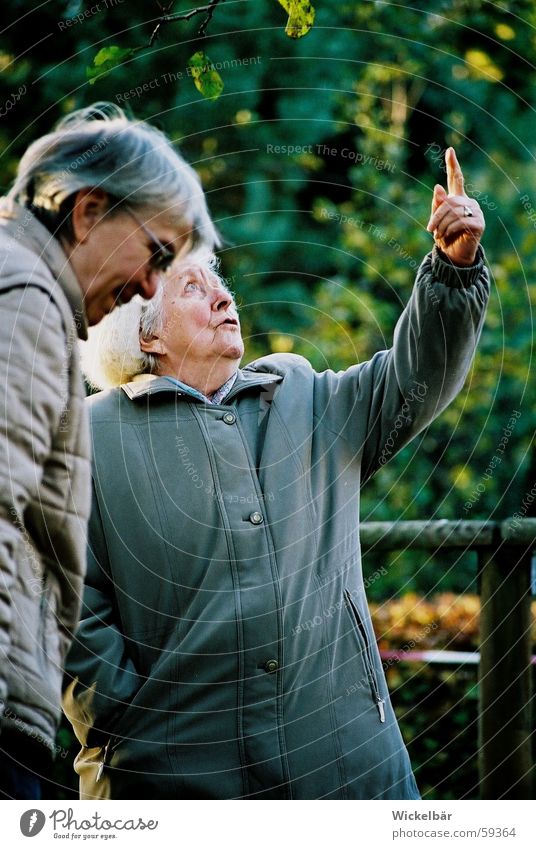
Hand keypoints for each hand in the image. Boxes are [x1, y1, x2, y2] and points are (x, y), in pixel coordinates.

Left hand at [426, 147, 484, 265]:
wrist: (454, 255)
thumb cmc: (445, 238)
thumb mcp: (436, 221)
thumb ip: (437, 205)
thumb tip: (438, 186)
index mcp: (457, 199)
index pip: (456, 179)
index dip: (453, 165)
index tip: (450, 150)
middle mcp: (469, 202)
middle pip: (449, 201)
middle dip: (436, 216)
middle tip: (429, 229)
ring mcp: (476, 212)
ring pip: (453, 211)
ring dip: (441, 225)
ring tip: (437, 235)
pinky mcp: (479, 223)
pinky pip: (459, 222)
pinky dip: (448, 230)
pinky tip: (446, 236)